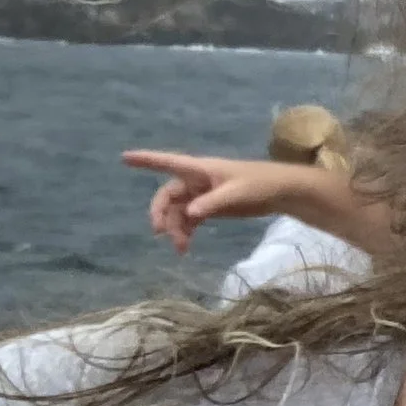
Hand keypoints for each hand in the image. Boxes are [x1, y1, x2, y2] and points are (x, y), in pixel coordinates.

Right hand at [121, 151, 319, 256]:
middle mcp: (197, 180)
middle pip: (168, 195)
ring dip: (174, 228)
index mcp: (201, 169)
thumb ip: (212, 203)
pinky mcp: (210, 207)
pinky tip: (185, 247)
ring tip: (181, 248)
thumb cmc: (260, 183)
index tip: (124, 158)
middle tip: (159, 232)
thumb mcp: (236, 193)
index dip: (146, 160)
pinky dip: (185, 232)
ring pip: (177, 211)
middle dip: (160, 213)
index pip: (169, 162)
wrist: (282, 192)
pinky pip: (189, 220)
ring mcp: (203, 194)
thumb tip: (188, 214)